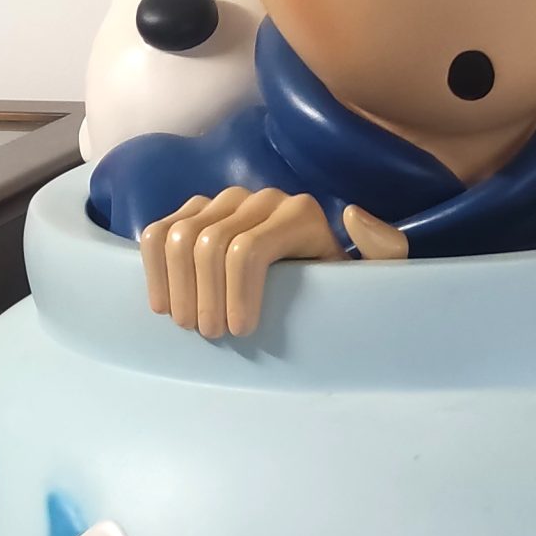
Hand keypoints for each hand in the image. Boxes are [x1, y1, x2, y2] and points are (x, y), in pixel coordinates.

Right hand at [140, 189, 407, 337]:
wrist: (314, 287)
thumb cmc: (342, 293)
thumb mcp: (375, 277)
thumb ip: (383, 250)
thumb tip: (351, 214)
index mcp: (300, 214)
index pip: (248, 249)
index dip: (236, 293)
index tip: (240, 333)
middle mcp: (261, 199)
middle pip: (210, 244)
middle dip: (205, 297)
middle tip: (211, 337)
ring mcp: (223, 201)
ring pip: (179, 237)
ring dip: (178, 288)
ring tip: (190, 327)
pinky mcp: (193, 211)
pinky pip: (157, 232)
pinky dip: (153, 269)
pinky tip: (164, 305)